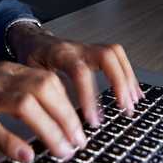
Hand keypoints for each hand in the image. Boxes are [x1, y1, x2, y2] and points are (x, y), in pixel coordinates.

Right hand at [0, 62, 87, 162]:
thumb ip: (22, 95)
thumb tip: (57, 117)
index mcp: (9, 71)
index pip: (49, 80)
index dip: (69, 105)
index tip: (80, 128)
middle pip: (44, 88)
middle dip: (66, 117)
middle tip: (77, 143)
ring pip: (24, 104)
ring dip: (48, 130)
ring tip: (60, 151)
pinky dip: (10, 142)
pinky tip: (25, 156)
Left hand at [8, 24, 142, 128]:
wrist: (30, 39)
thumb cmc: (30, 58)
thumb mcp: (29, 74)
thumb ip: (42, 94)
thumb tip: (53, 124)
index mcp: (59, 54)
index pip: (80, 71)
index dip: (89, 96)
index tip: (94, 120)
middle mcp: (77, 48)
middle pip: (106, 57)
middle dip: (118, 83)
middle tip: (123, 108)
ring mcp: (88, 49)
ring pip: (115, 55)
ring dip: (127, 79)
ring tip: (132, 104)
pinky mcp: (95, 53)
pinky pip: (117, 59)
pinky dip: (128, 76)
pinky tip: (133, 93)